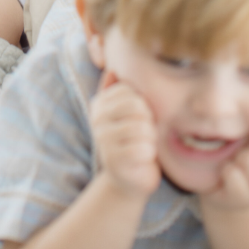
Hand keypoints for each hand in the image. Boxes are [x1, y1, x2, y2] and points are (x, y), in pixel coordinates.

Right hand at [90, 74, 161, 199]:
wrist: (128, 180)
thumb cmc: (131, 141)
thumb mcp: (124, 114)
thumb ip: (117, 91)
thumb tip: (111, 69)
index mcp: (100, 103)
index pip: (130, 91)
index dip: (144, 105)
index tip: (140, 119)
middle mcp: (97, 118)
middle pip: (137, 107)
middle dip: (149, 122)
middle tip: (145, 134)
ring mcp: (103, 139)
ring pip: (142, 128)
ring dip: (151, 140)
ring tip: (144, 146)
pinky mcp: (114, 160)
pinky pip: (143, 149)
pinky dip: (149, 154)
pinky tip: (143, 159)